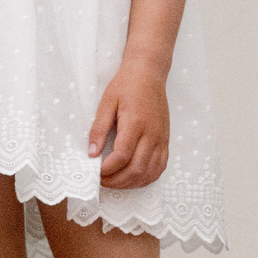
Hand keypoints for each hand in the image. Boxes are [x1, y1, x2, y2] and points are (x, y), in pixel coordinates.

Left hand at [88, 59, 169, 188]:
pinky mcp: (165, 140)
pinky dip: (147, 177)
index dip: (108, 169)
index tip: (96, 171)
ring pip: (150, 172)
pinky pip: (160, 166)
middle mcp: (152, 134)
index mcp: (135, 123)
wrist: (148, 74)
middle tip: (102, 181)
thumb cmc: (126, 86)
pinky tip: (134, 178)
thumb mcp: (106, 103)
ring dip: (131, 183)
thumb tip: (91, 153)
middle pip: (137, 168)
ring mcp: (161, 139)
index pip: (122, 156)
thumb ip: (99, 129)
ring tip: (115, 182)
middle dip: (117, 181)